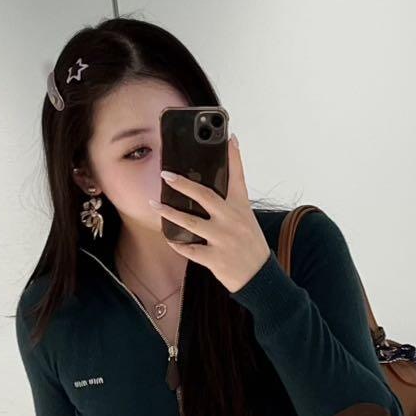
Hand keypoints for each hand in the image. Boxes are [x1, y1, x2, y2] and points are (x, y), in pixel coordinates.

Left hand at [148, 133, 271, 294]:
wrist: (260, 278)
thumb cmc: (251, 246)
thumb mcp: (247, 220)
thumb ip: (233, 203)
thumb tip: (216, 189)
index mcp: (241, 208)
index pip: (238, 177)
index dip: (234, 157)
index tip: (229, 138)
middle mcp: (232, 220)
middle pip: (205, 196)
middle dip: (183, 184)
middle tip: (166, 175)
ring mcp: (223, 239)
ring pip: (191, 222)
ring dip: (170, 213)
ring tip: (155, 205)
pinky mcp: (215, 258)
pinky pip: (190, 249)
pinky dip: (177, 243)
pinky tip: (169, 237)